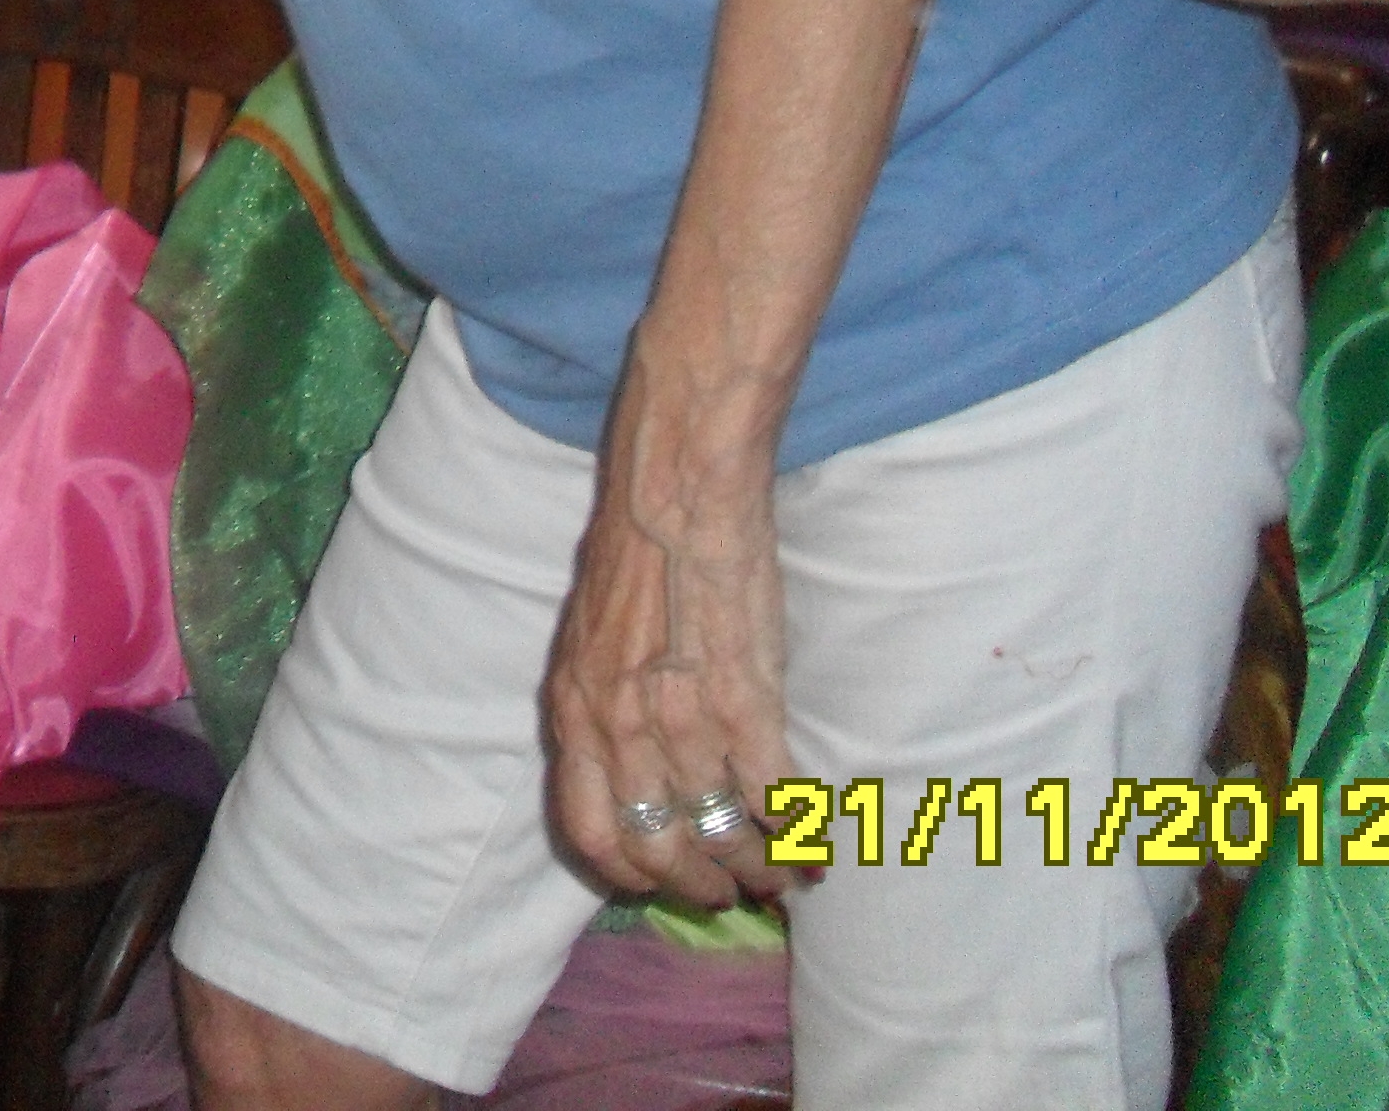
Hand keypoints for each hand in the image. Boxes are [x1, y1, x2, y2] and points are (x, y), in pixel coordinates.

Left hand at [543, 362, 796, 910]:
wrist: (677, 493)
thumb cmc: (635, 553)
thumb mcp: (588, 640)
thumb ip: (601, 704)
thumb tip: (625, 761)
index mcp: (575, 710)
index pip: (589, 831)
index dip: (627, 873)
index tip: (656, 884)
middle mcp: (622, 728)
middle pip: (657, 850)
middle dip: (698, 886)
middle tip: (729, 895)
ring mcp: (683, 722)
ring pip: (721, 835)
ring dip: (755, 871)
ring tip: (777, 878)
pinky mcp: (747, 706)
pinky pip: (774, 803)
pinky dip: (798, 840)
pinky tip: (813, 850)